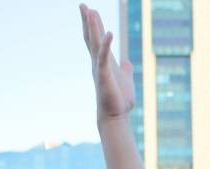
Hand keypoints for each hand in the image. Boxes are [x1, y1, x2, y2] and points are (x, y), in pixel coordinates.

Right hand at [80, 4, 135, 121]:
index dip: (93, 25)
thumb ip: (125, 70)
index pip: (96, 40)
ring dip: (93, 27)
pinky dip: (107, 44)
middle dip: (88, 21)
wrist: (116, 116)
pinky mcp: (104, 75)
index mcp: (103, 62)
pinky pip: (104, 57)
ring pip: (95, 43)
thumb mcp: (126, 80)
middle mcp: (98, 63)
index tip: (90, 10)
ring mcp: (100, 68)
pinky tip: (109, 33)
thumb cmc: (119, 100)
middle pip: (91, 37)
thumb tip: (127, 63)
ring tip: (90, 11)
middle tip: (82, 5)